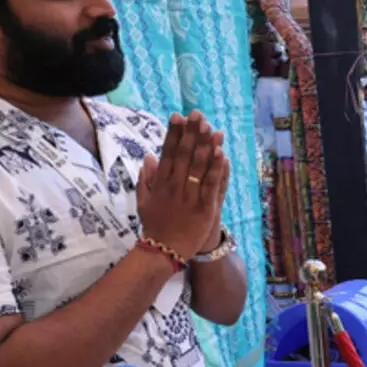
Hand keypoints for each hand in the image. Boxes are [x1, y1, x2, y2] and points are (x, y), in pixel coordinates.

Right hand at [138, 112, 226, 257]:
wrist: (164, 251)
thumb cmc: (155, 225)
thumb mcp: (144, 200)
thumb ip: (146, 178)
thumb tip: (149, 156)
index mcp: (160, 183)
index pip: (167, 152)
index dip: (173, 134)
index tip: (178, 116)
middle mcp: (174, 186)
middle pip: (183, 155)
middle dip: (191, 134)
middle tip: (197, 114)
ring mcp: (190, 197)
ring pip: (198, 167)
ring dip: (205, 146)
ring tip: (211, 128)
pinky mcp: (204, 208)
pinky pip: (211, 185)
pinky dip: (217, 169)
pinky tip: (222, 154)